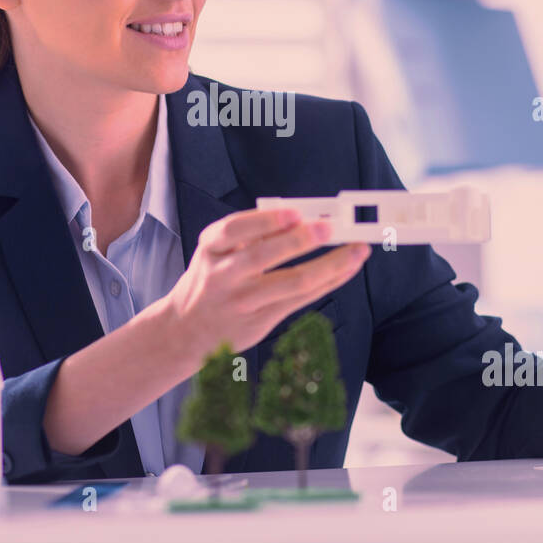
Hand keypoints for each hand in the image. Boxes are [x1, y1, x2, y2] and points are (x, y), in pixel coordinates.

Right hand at [163, 207, 370, 363]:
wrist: (186, 329)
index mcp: (211, 248)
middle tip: (330, 227)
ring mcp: (243, 301)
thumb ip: (251, 236)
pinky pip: (302, 300)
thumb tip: (304, 216)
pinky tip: (347, 269)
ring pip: (291, 283)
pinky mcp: (261, 321)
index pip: (235, 229)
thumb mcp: (216, 252)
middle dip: (299, 240)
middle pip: (263, 257)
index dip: (265, 220)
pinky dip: (328, 282)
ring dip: (329, 265)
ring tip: (356, 250)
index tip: (294, 212)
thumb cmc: (211, 279)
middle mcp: (223, 275)